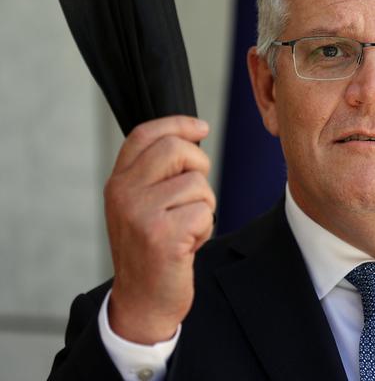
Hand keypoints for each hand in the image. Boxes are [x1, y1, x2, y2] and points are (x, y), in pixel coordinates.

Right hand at [104, 116, 214, 343]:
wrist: (143, 301)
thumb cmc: (152, 250)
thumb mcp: (142, 206)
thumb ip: (156, 174)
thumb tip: (191, 137)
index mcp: (118, 182)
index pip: (145, 135)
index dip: (177, 124)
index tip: (201, 127)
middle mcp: (124, 193)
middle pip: (176, 149)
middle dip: (199, 166)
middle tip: (196, 195)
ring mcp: (140, 214)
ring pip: (197, 183)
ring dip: (204, 206)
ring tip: (186, 229)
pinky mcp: (161, 236)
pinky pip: (204, 212)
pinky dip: (205, 229)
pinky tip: (188, 245)